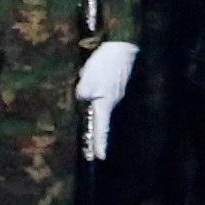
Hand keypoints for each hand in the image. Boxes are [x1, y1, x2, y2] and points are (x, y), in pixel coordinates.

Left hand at [75, 41, 138, 161]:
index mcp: (105, 103)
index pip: (102, 128)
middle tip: (92, 150)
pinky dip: (97, 100)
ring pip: (102, 108)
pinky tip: (92, 94)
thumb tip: (82, 98)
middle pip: (103, 120)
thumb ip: (82, 93)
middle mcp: (112, 101)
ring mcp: (115, 93)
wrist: (123, 47)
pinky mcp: (115, 85)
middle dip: (98, 135)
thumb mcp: (88, 80)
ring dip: (96, 117)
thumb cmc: (105, 64)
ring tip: (89, 122)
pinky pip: (104, 97)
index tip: (100, 157)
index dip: (100, 143)